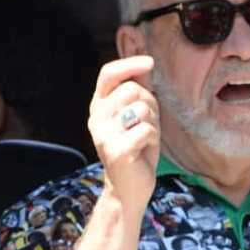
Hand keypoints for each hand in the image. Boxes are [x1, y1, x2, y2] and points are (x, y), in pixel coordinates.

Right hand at [87, 56, 160, 213]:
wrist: (129, 187)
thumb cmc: (136, 147)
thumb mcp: (137, 114)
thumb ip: (138, 89)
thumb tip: (146, 61)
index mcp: (99, 106)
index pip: (108, 74)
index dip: (129, 65)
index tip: (149, 63)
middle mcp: (96, 118)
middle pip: (132, 89)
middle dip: (150, 104)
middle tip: (146, 124)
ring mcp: (104, 135)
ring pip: (142, 108)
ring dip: (153, 122)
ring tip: (145, 137)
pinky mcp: (117, 151)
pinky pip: (147, 130)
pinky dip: (153, 138)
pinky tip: (144, 150)